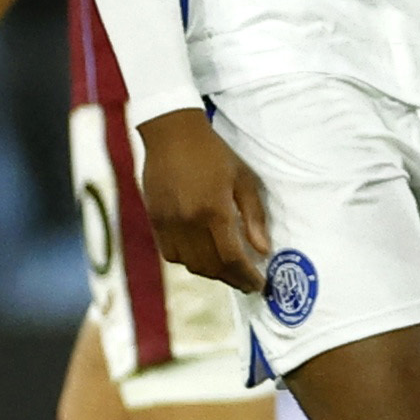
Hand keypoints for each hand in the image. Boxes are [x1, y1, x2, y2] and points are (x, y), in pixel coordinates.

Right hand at [135, 107, 274, 297]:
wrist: (172, 135)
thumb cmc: (215, 154)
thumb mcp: (244, 180)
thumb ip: (254, 217)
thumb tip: (264, 251)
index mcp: (214, 210)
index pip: (231, 257)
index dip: (247, 276)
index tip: (260, 285)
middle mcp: (188, 221)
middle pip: (210, 266)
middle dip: (232, 279)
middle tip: (248, 282)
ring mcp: (168, 222)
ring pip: (190, 264)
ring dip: (211, 273)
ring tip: (230, 272)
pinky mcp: (155, 220)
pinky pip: (171, 254)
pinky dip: (189, 262)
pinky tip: (204, 258)